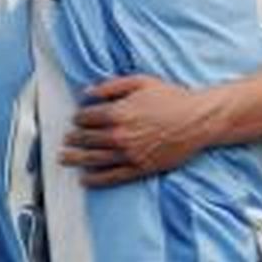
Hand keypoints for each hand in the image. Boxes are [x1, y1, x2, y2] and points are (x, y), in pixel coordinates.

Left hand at [59, 75, 228, 184]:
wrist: (197, 120)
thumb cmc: (170, 97)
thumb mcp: (139, 81)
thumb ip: (110, 86)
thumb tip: (86, 92)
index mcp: (118, 113)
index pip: (88, 118)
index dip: (79, 118)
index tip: (75, 120)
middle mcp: (120, 135)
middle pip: (88, 139)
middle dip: (74, 138)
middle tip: (65, 139)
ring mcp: (130, 154)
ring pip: (95, 159)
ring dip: (76, 158)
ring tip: (64, 158)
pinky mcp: (141, 168)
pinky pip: (113, 176)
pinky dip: (96, 179)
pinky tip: (85, 179)